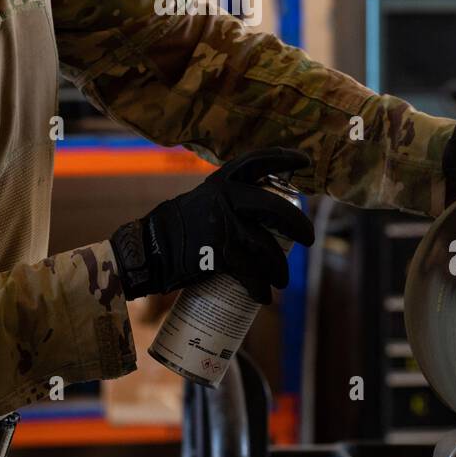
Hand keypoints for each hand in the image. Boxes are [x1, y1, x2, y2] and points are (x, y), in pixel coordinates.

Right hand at [109, 147, 313, 303]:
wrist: (146, 251)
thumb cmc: (172, 230)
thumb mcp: (199, 202)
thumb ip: (223, 203)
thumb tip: (252, 214)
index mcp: (220, 182)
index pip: (256, 161)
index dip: (283, 158)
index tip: (304, 160)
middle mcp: (225, 199)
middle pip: (274, 209)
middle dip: (297, 225)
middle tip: (309, 239)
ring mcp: (224, 226)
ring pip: (266, 248)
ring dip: (279, 268)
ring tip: (282, 281)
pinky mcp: (220, 254)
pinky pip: (250, 274)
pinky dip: (259, 288)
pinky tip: (262, 298)